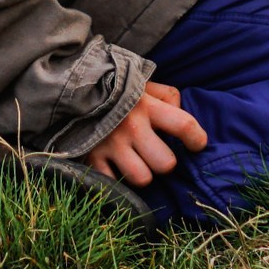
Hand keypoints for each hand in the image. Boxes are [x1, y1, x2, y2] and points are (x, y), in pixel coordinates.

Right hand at [83, 81, 207, 186]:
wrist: (71, 86)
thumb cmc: (116, 88)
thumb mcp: (144, 84)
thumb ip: (168, 97)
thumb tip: (182, 117)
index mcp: (147, 105)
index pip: (184, 126)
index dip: (197, 139)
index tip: (197, 145)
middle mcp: (131, 127)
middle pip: (165, 164)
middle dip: (165, 162)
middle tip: (157, 155)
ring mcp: (110, 144)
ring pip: (142, 178)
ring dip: (142, 173)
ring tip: (136, 162)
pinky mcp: (91, 157)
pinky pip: (114, 184)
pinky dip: (117, 180)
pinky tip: (116, 167)